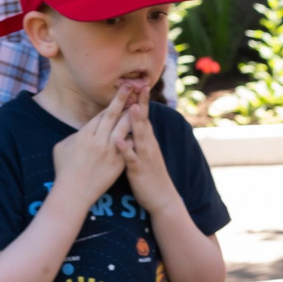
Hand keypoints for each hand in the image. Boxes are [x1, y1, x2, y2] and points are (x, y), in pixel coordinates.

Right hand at [51, 91, 129, 209]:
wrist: (73, 194)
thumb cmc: (64, 171)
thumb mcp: (62, 148)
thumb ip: (73, 136)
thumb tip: (81, 131)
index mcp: (84, 135)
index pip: (100, 115)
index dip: (111, 103)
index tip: (120, 91)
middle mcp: (97, 140)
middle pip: (112, 115)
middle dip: (122, 99)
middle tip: (131, 85)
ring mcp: (108, 152)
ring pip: (123, 128)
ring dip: (132, 114)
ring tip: (140, 102)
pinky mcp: (117, 164)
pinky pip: (128, 147)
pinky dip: (134, 137)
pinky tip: (142, 128)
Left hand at [114, 91, 175, 210]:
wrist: (162, 198)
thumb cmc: (150, 175)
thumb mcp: (145, 153)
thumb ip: (139, 138)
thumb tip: (132, 125)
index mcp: (147, 140)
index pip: (144, 116)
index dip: (141, 100)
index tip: (138, 83)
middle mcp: (148, 145)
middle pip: (143, 120)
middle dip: (141, 103)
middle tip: (138, 84)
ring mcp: (144, 156)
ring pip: (140, 136)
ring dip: (136, 122)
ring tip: (131, 107)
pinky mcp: (138, 170)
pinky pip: (132, 158)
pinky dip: (126, 149)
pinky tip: (119, 141)